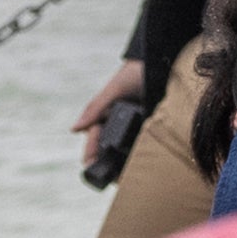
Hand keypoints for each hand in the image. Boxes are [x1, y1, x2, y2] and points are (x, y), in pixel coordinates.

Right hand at [69, 69, 149, 186]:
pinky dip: (144, 155)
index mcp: (106, 115)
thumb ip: (96, 108)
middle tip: (114, 180)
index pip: (95, 140)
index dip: (91, 153)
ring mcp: (136, 126)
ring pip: (128, 151)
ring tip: (128, 177)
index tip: (90, 164)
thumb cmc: (135, 72)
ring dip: (126, 163)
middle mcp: (120, 122)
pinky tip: (147, 164)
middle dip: (110, 165)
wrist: (162, 57)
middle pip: (111, 150)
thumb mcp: (115, 89)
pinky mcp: (153, 126)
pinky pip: (146, 144)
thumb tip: (74, 129)